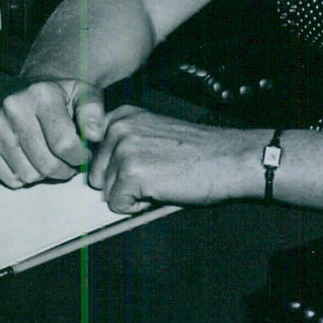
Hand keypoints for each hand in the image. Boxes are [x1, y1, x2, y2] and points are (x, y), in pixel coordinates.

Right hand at [0, 80, 105, 187]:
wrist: (34, 93)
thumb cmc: (64, 98)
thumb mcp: (85, 95)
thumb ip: (93, 113)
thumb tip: (94, 136)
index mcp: (42, 94)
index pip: (64, 143)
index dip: (80, 157)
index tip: (85, 155)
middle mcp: (14, 108)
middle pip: (46, 163)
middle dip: (65, 169)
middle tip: (71, 162)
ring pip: (29, 175)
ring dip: (46, 174)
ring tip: (53, 159)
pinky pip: (11, 179)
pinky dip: (27, 177)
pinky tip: (34, 160)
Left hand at [88, 107, 259, 214]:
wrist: (228, 158)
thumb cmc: (198, 151)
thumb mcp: (154, 134)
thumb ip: (127, 143)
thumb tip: (101, 171)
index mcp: (124, 115)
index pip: (95, 151)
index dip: (114, 167)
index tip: (136, 166)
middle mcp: (120, 128)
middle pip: (97, 175)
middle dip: (120, 184)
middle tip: (154, 177)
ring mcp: (124, 150)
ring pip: (107, 192)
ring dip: (131, 195)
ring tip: (160, 182)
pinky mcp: (132, 174)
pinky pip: (117, 205)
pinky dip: (137, 207)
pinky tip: (161, 192)